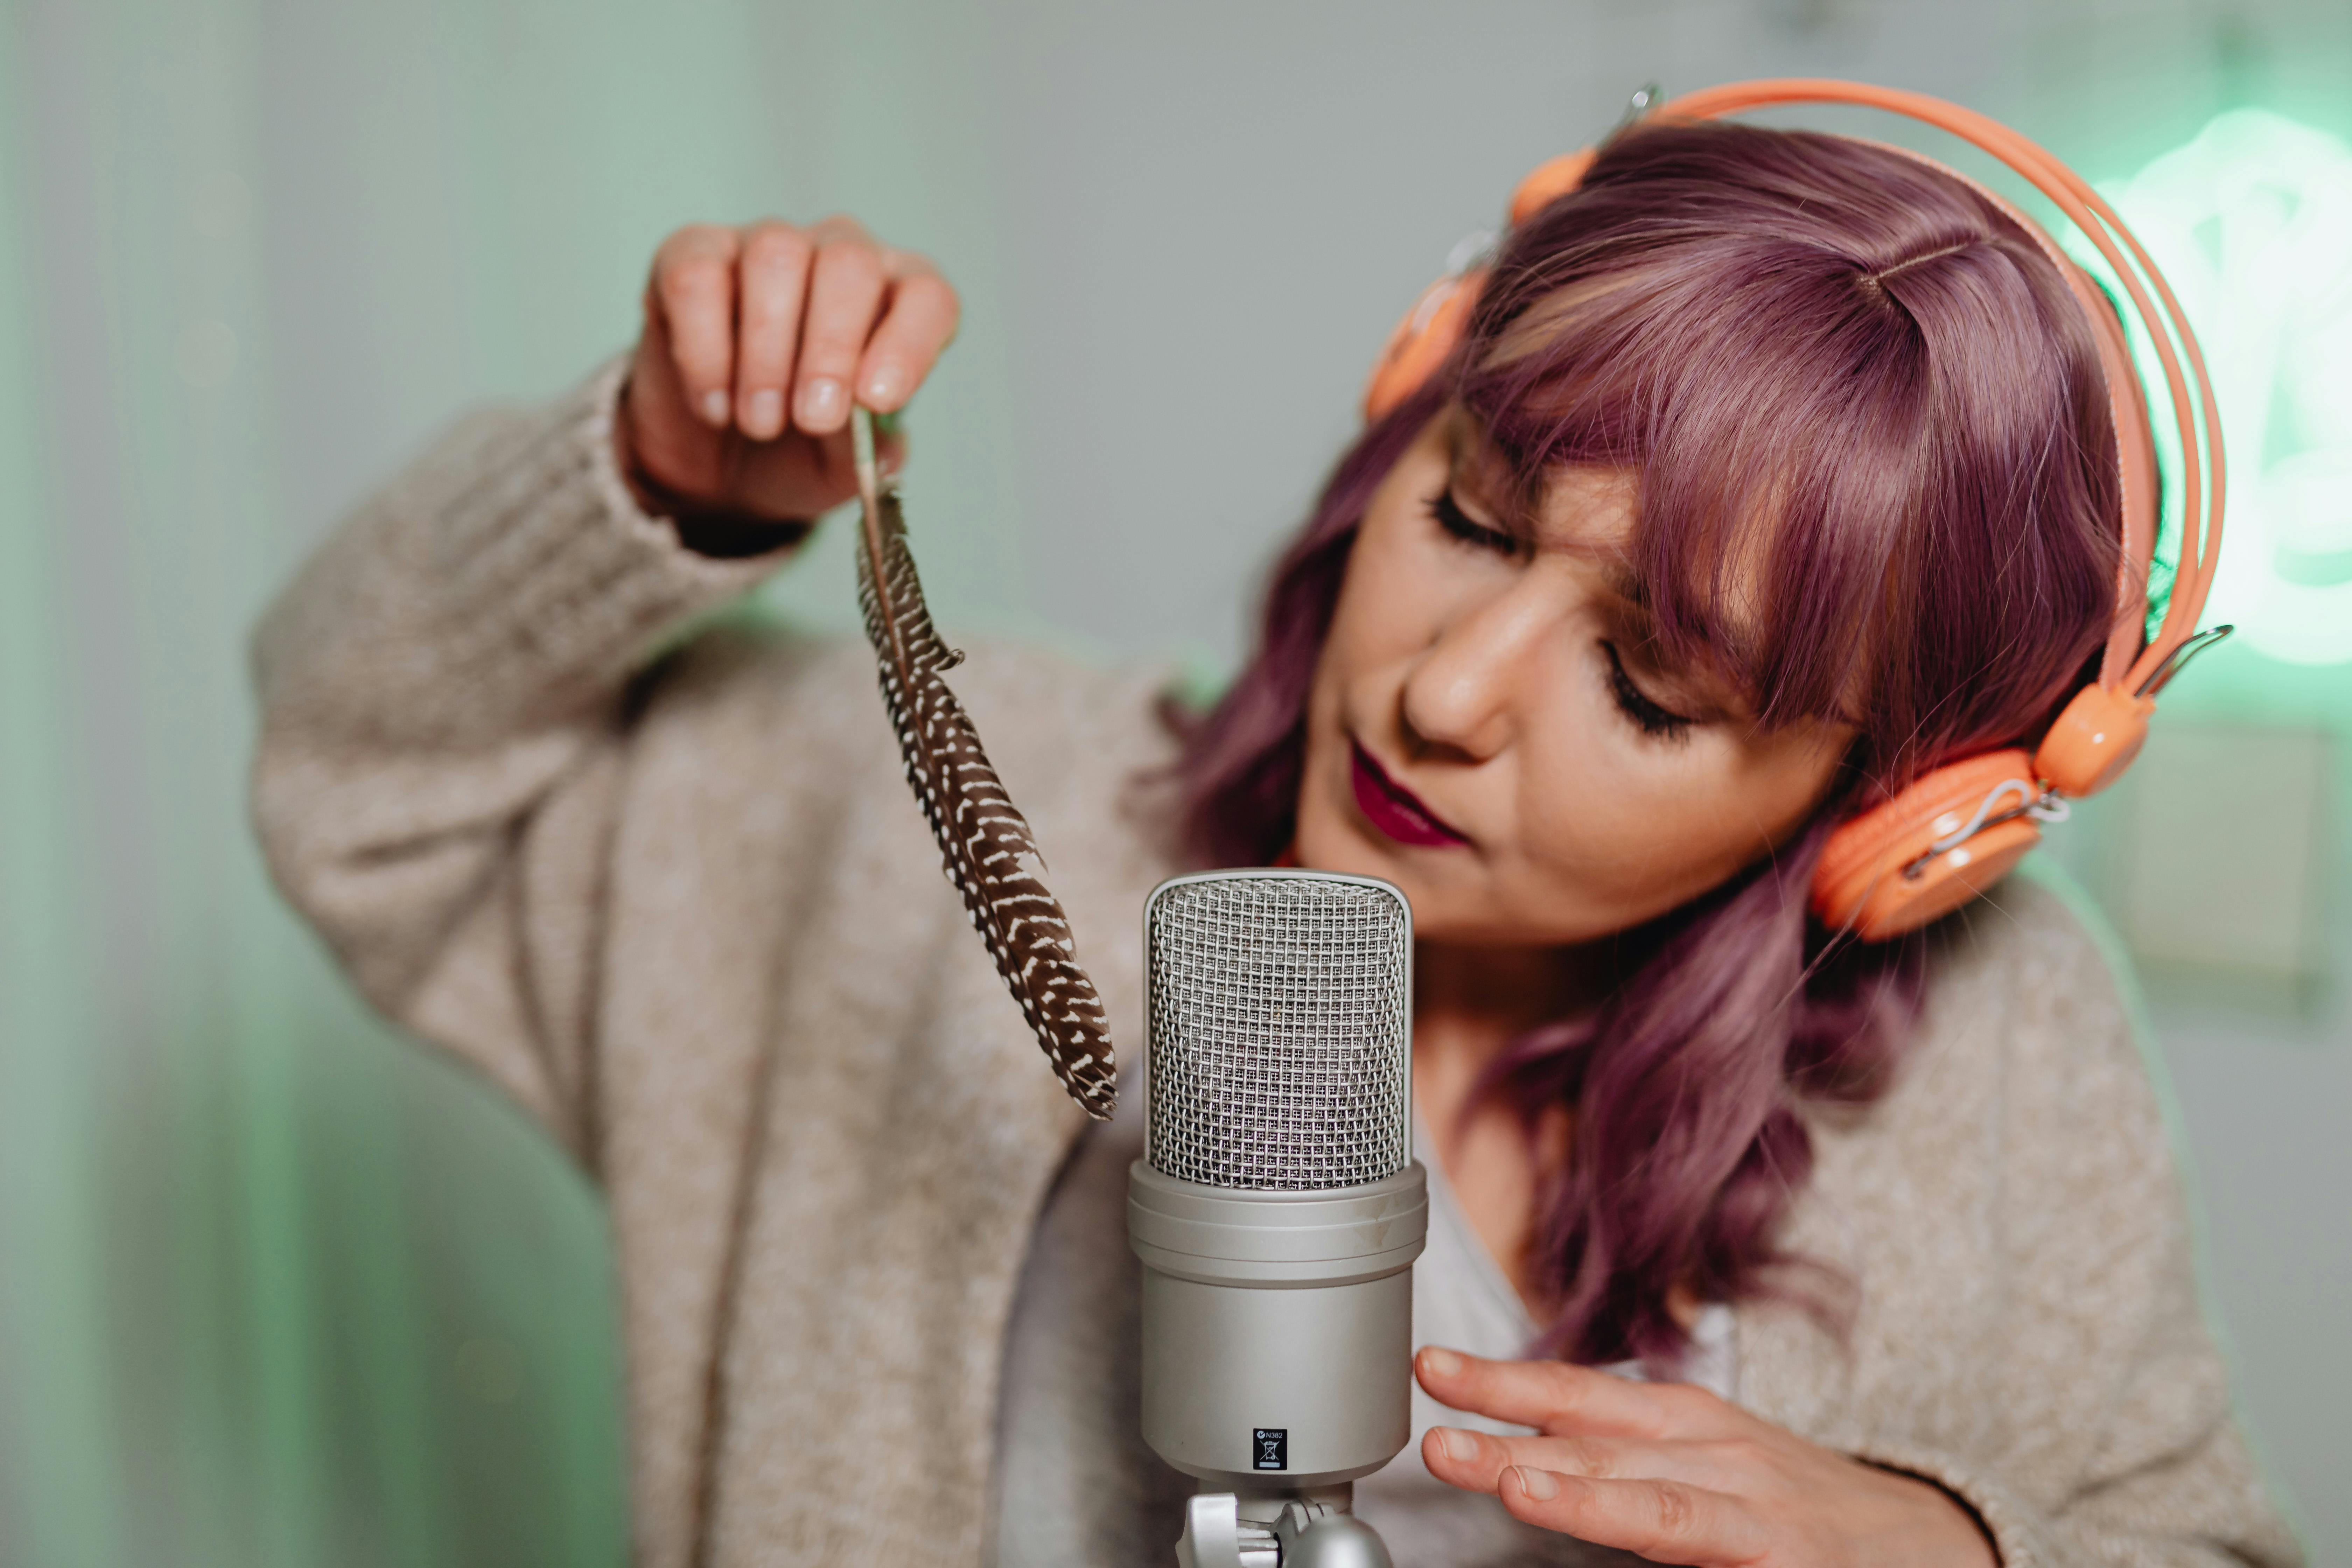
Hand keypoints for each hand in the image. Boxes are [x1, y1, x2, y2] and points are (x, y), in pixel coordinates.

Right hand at [618, 215, 958, 521]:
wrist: (715, 474)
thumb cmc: (797, 455)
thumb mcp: (842, 470)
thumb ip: (865, 444)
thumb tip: (866, 414)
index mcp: (896, 304)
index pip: (926, 294)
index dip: (908, 343)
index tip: (877, 400)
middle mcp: (838, 259)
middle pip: (850, 264)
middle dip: (831, 349)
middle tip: (811, 419)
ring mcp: (765, 246)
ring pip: (775, 256)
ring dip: (766, 353)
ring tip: (760, 421)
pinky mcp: (691, 254)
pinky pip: (697, 277)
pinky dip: (704, 351)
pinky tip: (714, 403)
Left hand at [1415, 1347, 1996, 1567]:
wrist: (1925, 1539)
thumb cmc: (1790, 1501)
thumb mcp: (1701, 1458)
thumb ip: (1619, 1459)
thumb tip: (1517, 1464)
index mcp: (1683, 1424)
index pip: (1578, 1396)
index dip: (1504, 1383)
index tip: (1432, 1371)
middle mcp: (1717, 1457)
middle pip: (1601, 1447)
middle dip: (1513, 1443)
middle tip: (1439, 1442)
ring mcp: (1758, 1513)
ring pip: (1659, 1506)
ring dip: (1586, 1499)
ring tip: (1520, 1493)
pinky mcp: (1793, 1565)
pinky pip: (1720, 1559)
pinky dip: (1679, 1555)